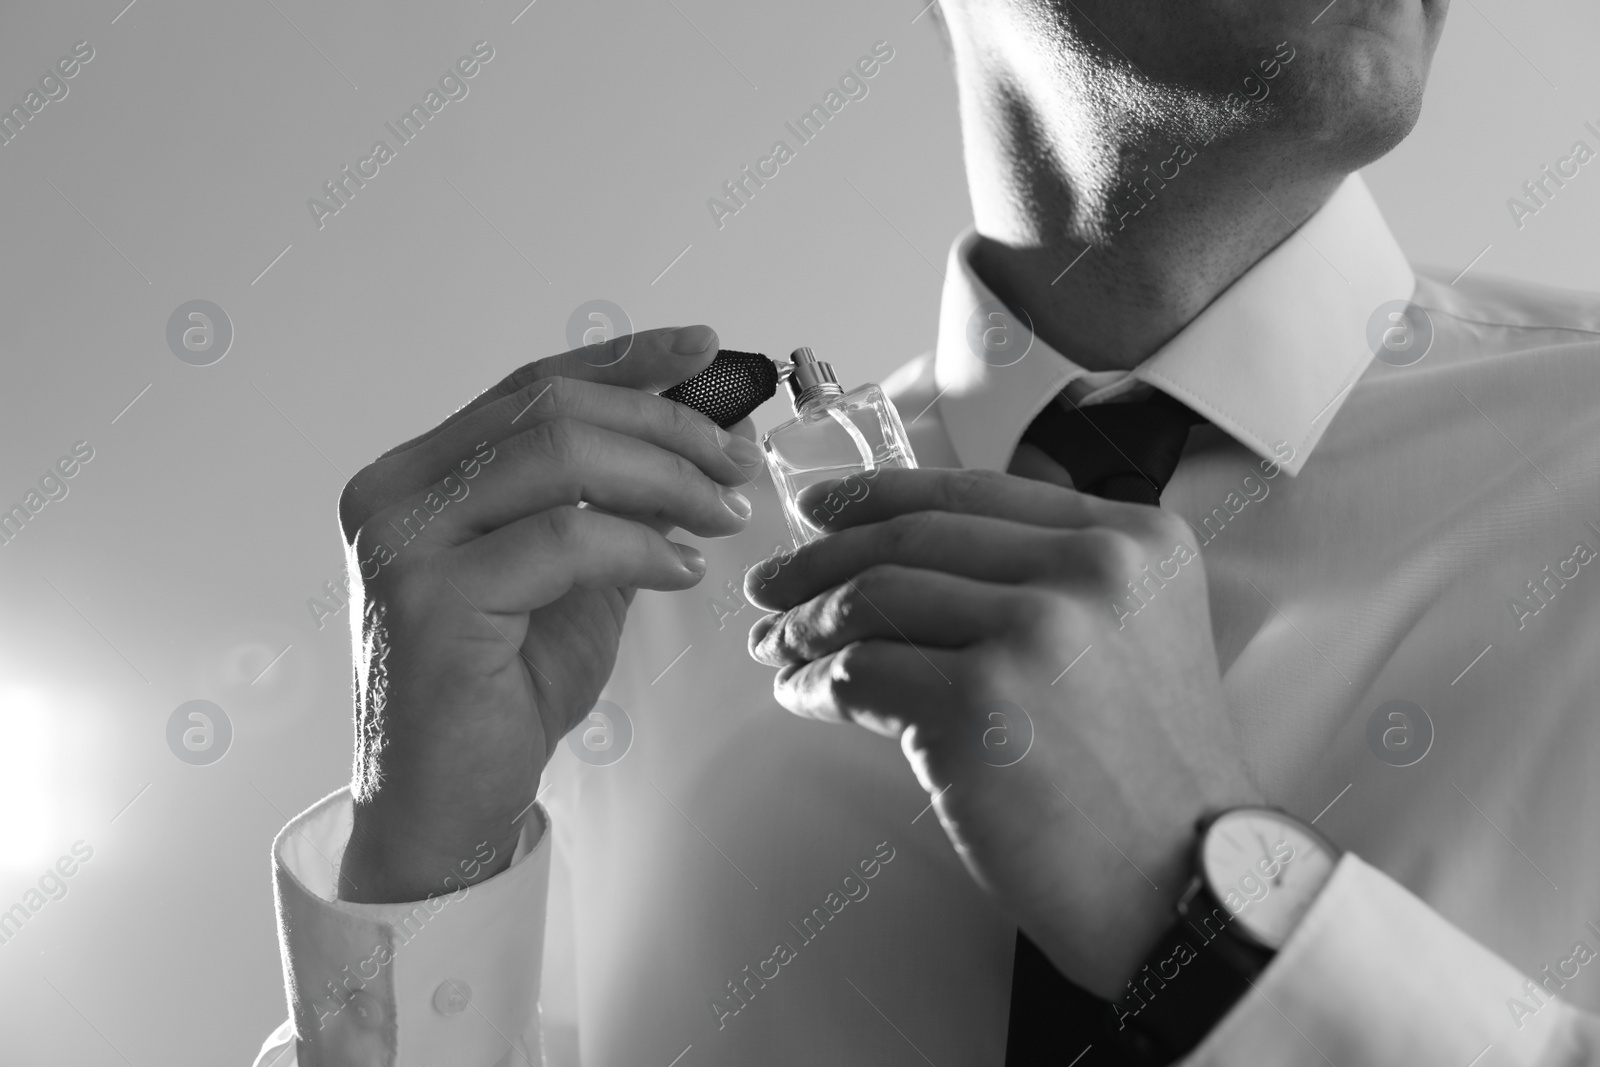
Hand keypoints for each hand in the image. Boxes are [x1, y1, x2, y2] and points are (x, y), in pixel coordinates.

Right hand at [336, 325, 759, 902]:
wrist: (446, 803)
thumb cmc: (503, 690)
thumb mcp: (576, 576)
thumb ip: (618, 503)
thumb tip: (702, 436)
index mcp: (421, 473)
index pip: (530, 385)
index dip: (626, 359)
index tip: (705, 351)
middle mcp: (396, 491)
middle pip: (549, 407)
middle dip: (664, 424)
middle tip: (736, 461)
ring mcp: (402, 541)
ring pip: (556, 455)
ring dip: (664, 477)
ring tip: (723, 515)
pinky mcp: (429, 598)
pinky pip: (563, 540)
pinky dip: (639, 546)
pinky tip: (681, 570)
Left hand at [744, 467, 1260, 998]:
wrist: (1185, 885)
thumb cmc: (1152, 782)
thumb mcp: (1139, 634)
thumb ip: (1056, 578)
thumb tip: (912, 556)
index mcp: (1132, 541)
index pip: (973, 492)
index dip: (879, 495)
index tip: (826, 507)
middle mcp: (1089, 571)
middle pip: (912, 538)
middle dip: (823, 558)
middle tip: (776, 582)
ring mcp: (1034, 634)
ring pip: (874, 599)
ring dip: (807, 624)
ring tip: (780, 645)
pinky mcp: (980, 705)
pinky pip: (860, 673)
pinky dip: (815, 683)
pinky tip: (804, 693)